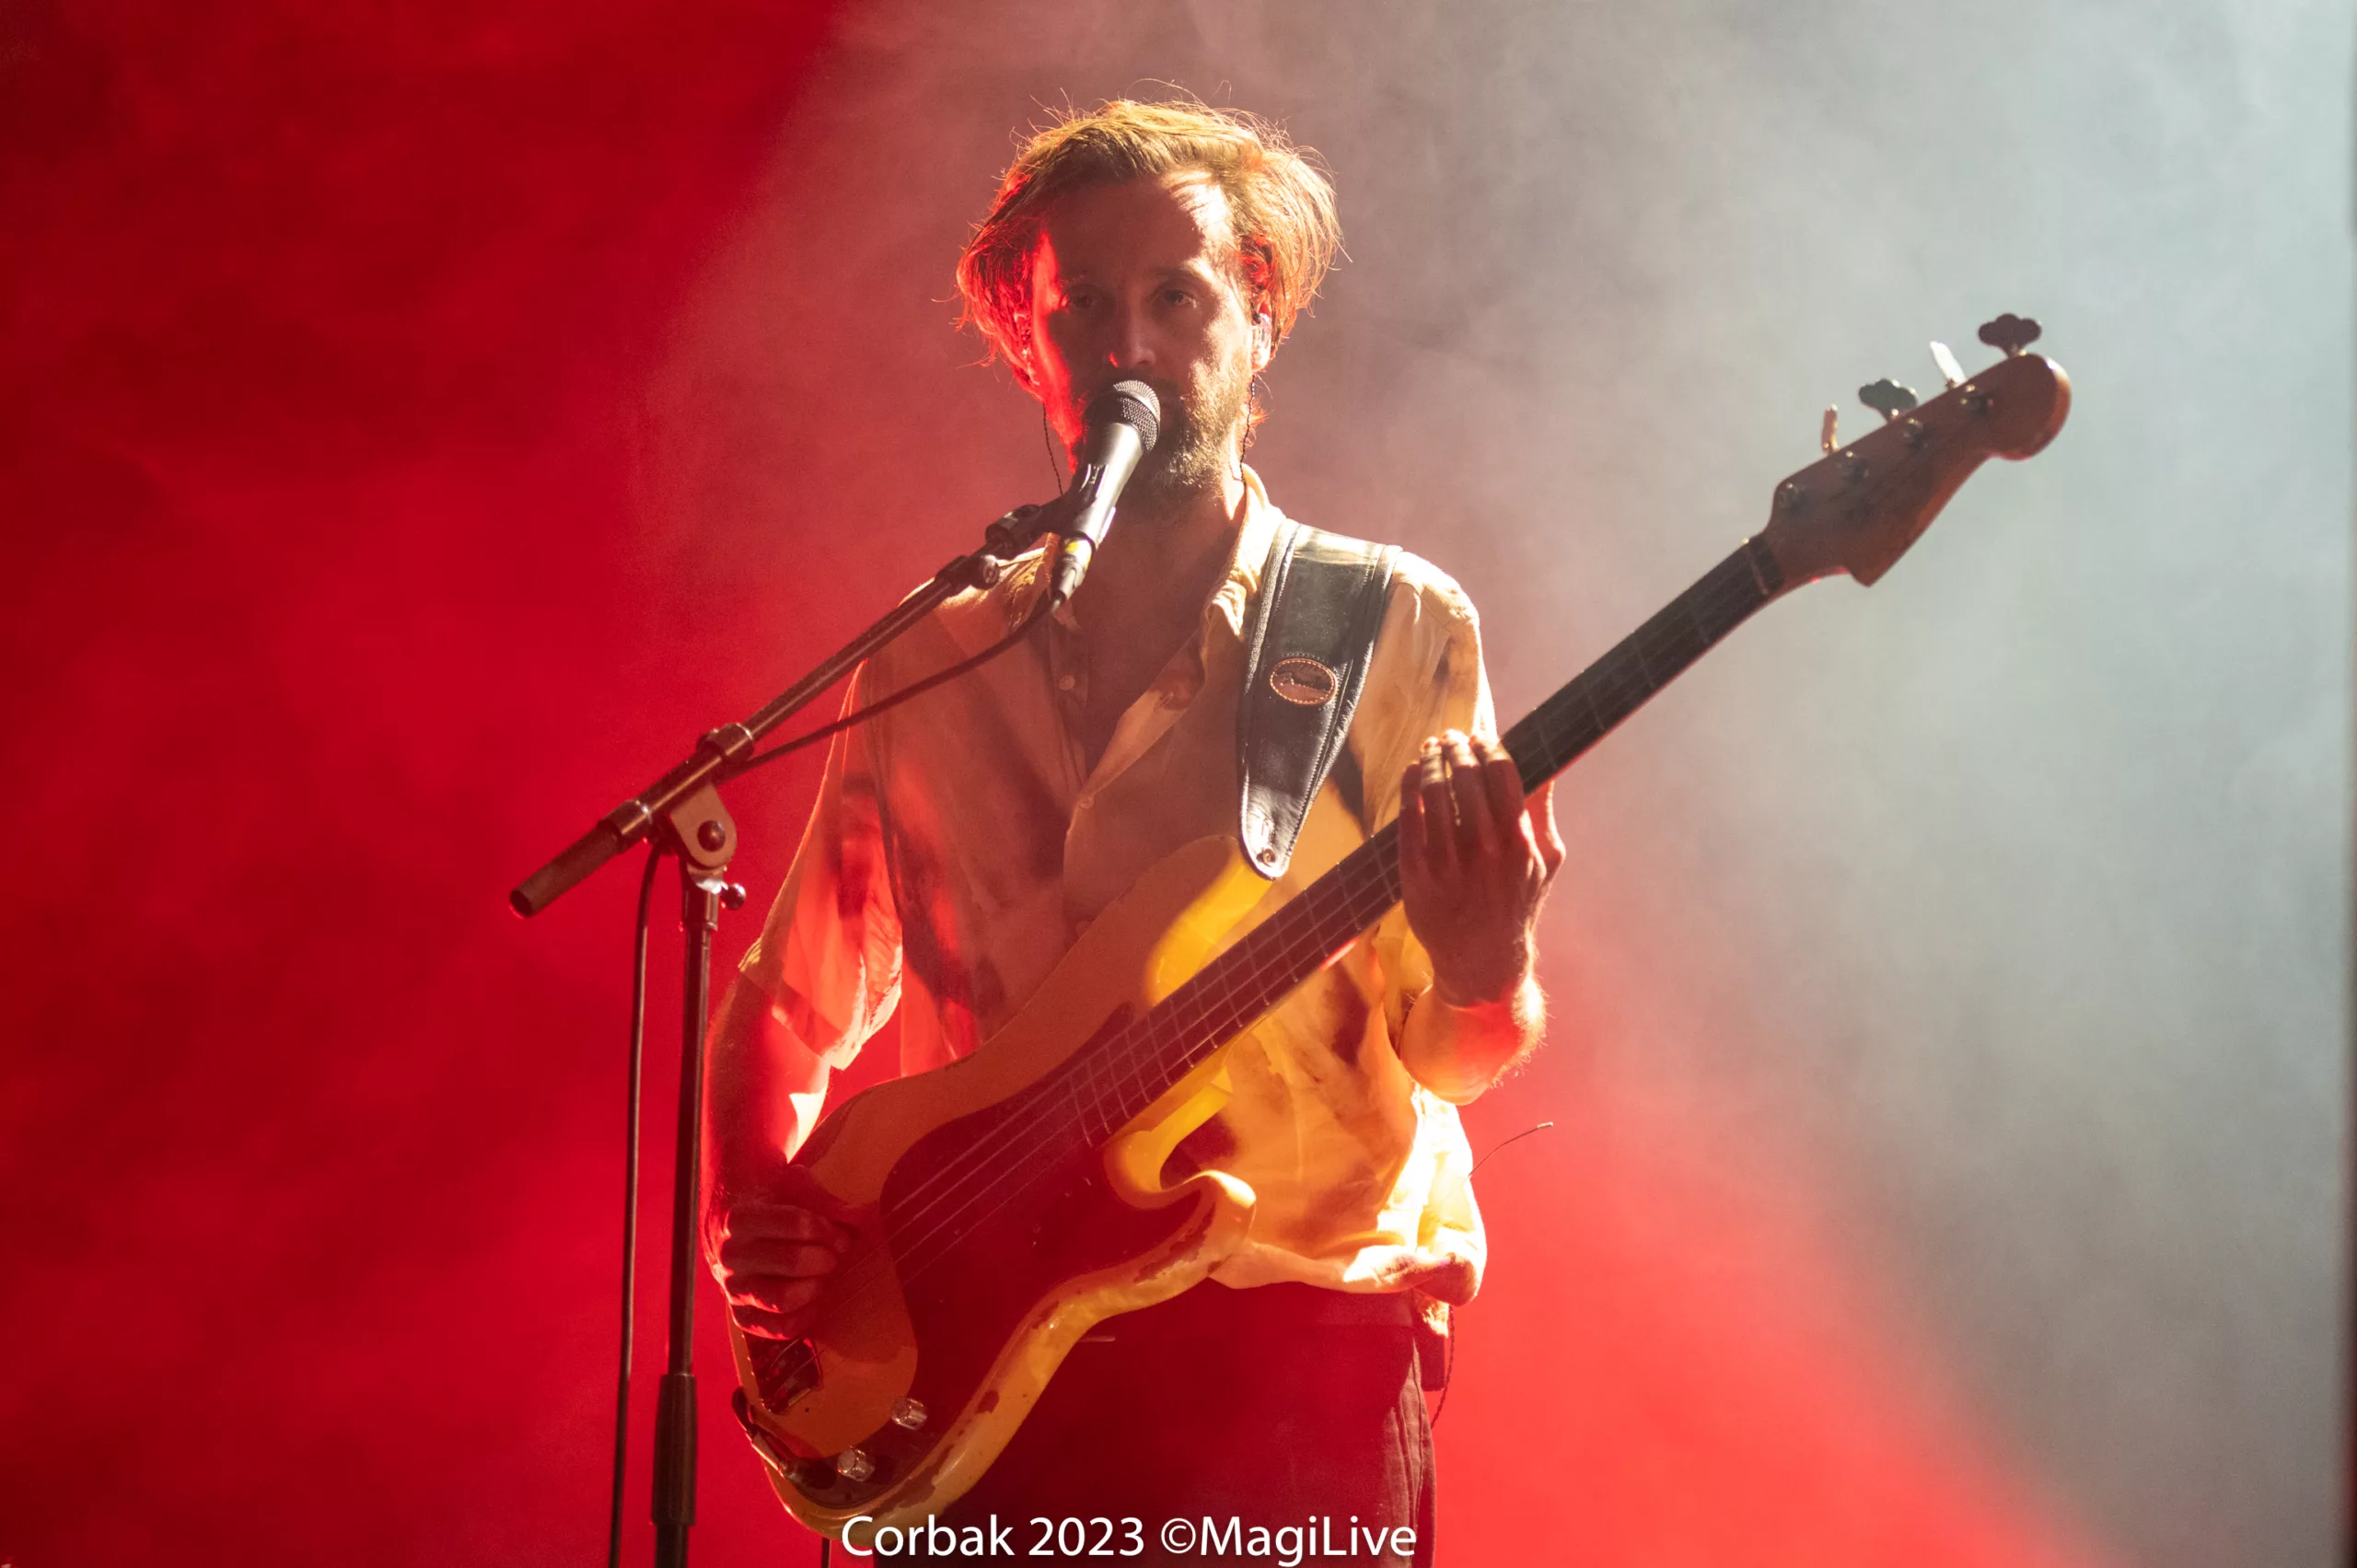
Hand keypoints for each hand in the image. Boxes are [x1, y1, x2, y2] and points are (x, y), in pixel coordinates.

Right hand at [704, 1164, 856, 1341]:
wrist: (740, 1234)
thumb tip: (858, 1218)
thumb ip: (823, 1201)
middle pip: (792, 1261)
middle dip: (825, 1259)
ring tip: (822, 1275)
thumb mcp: (793, 1188)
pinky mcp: (743, 1316)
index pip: (797, 1223)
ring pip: (784, 1298)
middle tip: (834, 1256)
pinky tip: (815, 1298)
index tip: (842, 1235)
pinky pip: (780, 1328)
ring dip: (815, 1287)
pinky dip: (806, 1315)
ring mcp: (734, 1289)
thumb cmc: (772, 1206)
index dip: (829, 1230)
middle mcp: (730, 1256)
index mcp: (740, 1219)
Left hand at [1397, 730, 1565, 1004]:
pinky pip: (1408, 817)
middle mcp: (1484, 849)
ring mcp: (1448, 862)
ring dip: (1429, 760)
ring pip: (1433, 790)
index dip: (1488, 746)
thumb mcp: (1545, 862)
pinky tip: (1411, 772)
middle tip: (1451, 738)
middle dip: (1456, 747)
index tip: (1480, 737)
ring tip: (1430, 749)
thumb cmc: (1517, 904)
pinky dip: (1408, 786)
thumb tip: (1546, 767)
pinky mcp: (1417, 874)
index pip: (1501, 773)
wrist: (1482, 961)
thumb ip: (1542, 813)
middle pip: (1465, 775)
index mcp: (1519, 842)